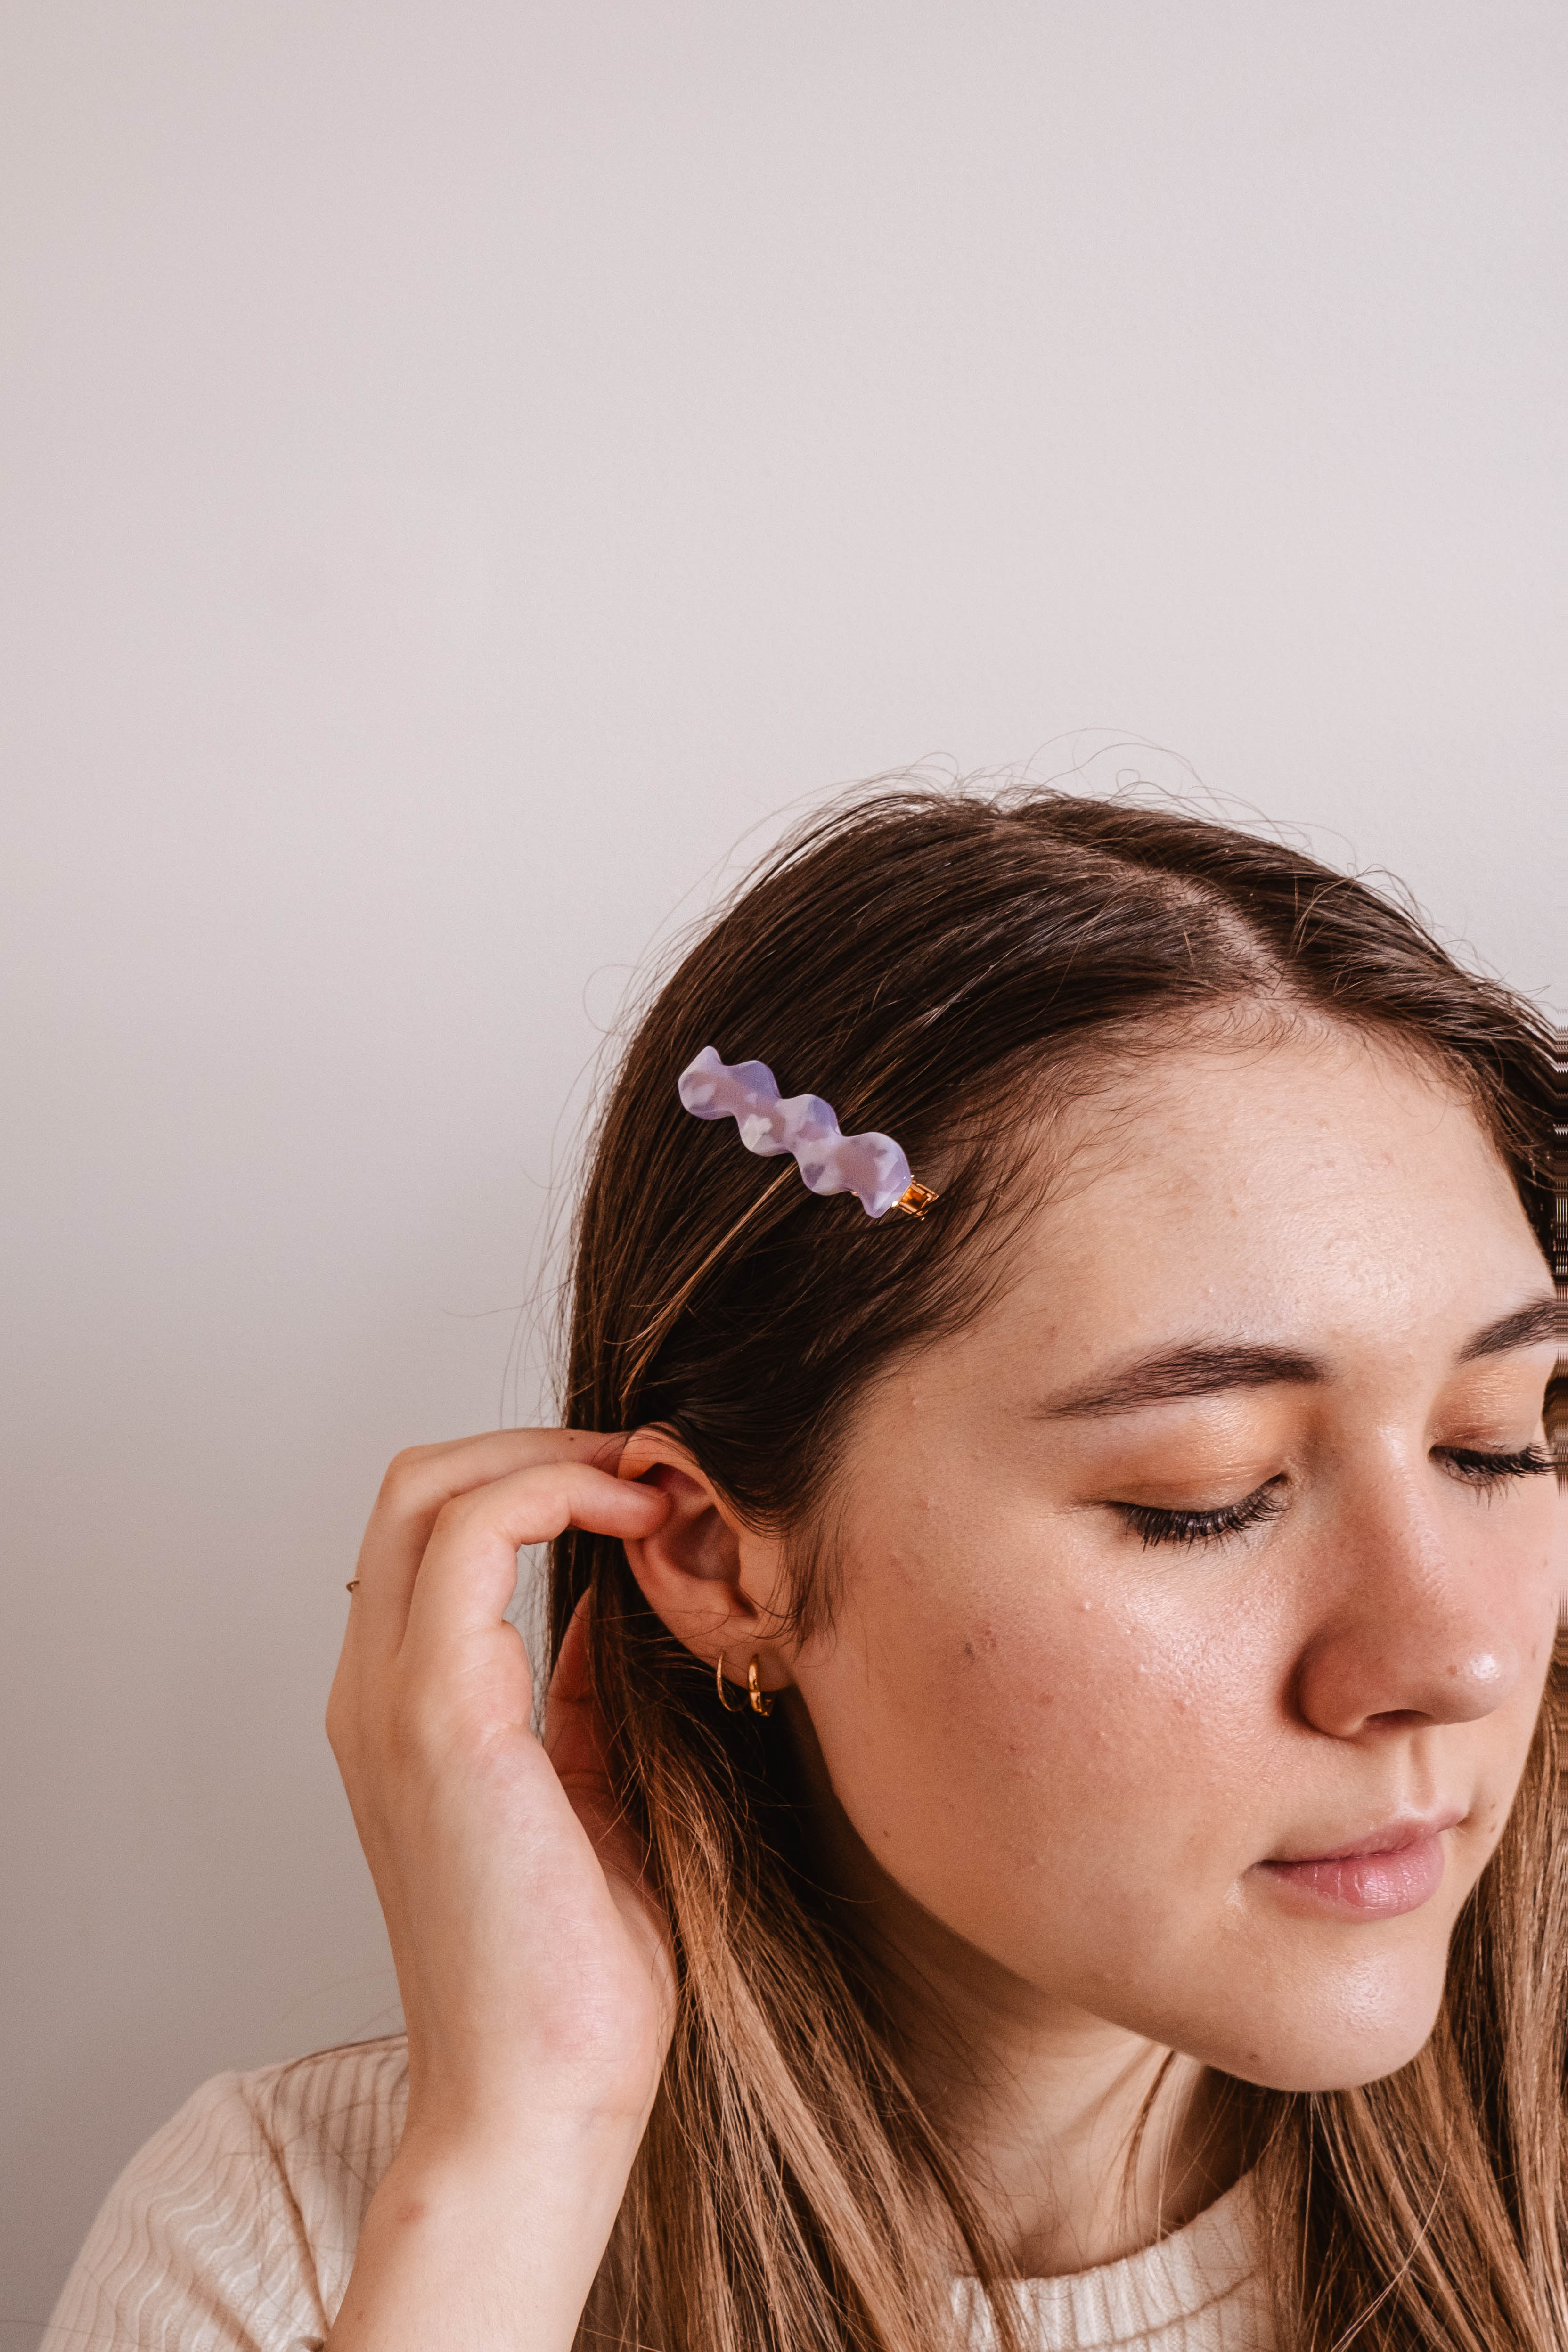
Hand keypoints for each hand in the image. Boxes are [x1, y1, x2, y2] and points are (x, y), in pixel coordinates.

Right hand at [324, 1429, 674, 2349]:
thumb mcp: (585, 1792)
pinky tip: (639, 1523)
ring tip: (650, 1483)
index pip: (428, 1530)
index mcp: (400, 1714)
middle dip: (535, 1443)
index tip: (636, 1489)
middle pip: (416, 1483)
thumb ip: (575, 1695)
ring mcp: (394, 1702)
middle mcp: (373, 1695)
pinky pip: (475, 1537)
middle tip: (643, 1466)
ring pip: (433, 1487)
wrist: (541, 2099)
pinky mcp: (442, 1719)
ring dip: (550, 1455)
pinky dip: (556, 1494)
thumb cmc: (572, 1972)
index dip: (529, 1477)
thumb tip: (612, 1601)